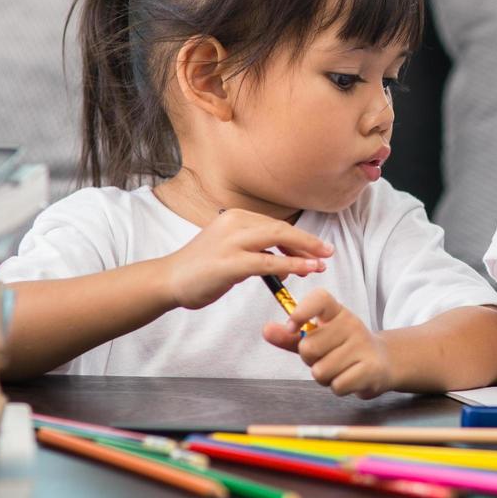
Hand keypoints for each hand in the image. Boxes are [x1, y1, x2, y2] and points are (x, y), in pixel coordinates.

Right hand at [162, 207, 331, 309]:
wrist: (168, 280)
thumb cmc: (201, 268)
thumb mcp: (230, 249)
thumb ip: (255, 249)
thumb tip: (285, 260)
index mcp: (236, 217)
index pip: (275, 225)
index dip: (299, 238)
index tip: (315, 250)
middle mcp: (235, 224)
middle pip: (281, 228)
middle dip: (308, 241)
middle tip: (328, 252)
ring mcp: (231, 242)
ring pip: (278, 240)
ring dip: (304, 251)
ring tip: (322, 262)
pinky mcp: (230, 263)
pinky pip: (268, 262)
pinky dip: (291, 265)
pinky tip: (306, 269)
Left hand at [262, 289, 392, 397]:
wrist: (382, 362)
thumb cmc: (343, 348)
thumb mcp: (318, 337)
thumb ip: (291, 336)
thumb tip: (266, 329)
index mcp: (337, 312)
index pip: (319, 298)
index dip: (301, 311)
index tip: (292, 326)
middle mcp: (352, 324)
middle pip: (309, 347)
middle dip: (310, 360)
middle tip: (326, 357)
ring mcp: (363, 345)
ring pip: (321, 371)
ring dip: (325, 377)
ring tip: (339, 368)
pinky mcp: (371, 368)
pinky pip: (336, 385)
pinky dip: (338, 387)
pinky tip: (350, 377)